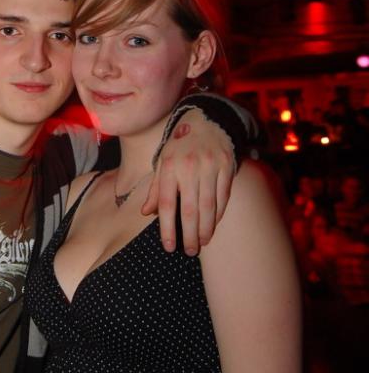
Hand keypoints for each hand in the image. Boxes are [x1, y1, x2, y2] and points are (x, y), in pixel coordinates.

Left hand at [141, 109, 234, 254]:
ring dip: (206, 229)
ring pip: (209, 206)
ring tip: (202, 243)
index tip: (169, 246)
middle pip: (190, 210)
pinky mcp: (227, 166)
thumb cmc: (178, 147)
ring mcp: (210, 166)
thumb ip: (155, 189)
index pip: (166, 204)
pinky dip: (219, 214)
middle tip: (189, 251)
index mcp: (169, 168)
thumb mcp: (161, 163)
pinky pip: (223, 196)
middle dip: (189, 235)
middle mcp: (189, 168)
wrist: (205, 120)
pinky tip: (213, 225)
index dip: (167, 228)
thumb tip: (145, 213)